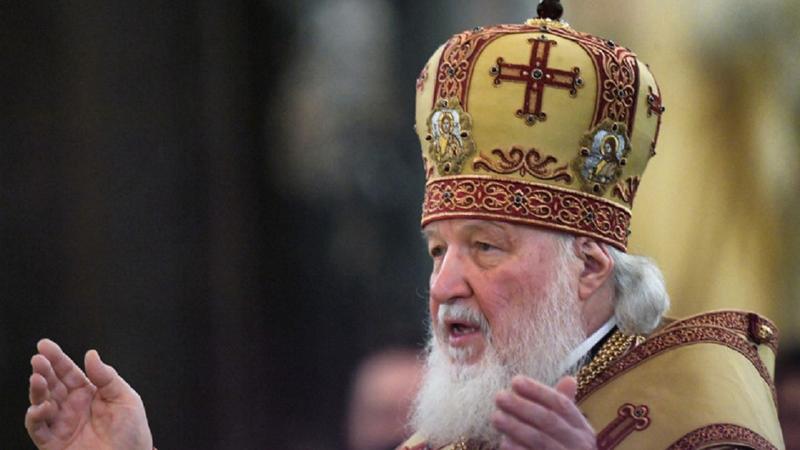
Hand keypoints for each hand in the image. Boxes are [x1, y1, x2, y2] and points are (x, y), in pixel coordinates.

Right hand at [25, 339, 152, 449]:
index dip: (57, 358)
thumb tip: (91, 355)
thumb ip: (107, 377)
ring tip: (37, 379)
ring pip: (41, 402)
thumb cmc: (132, 432)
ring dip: (37, 390)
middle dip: (43, 370)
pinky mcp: (53, 442)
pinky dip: (35, 417)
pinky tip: (42, 407)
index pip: (69, 372)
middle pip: (52, 384)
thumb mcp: (125, 398)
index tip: (45, 345)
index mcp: (89, 393)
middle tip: (38, 359)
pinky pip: (38, 428)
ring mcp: (62, 423)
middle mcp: (72, 406)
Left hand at [492, 375, 596, 449]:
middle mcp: (579, 446)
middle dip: (522, 407)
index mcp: (583, 430)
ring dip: (515, 427)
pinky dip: (518, 449)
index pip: (561, 404)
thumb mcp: (571, 431)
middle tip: (499, 396)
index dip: (538, 391)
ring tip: (496, 417)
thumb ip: (564, 406)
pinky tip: (503, 443)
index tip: (515, 381)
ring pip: (539, 440)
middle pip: (549, 421)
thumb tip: (570, 379)